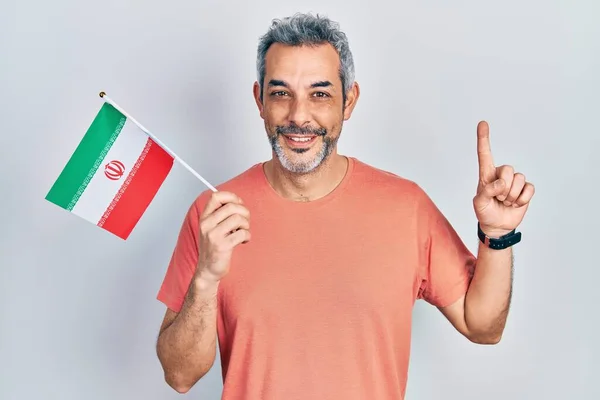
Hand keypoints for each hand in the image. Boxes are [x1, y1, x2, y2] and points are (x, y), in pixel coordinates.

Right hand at [196, 191, 250, 282]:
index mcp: (204, 218)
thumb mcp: (212, 228)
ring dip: (246, 225)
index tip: (238, 204)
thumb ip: (221, 215)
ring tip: (243, 232)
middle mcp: (206, 224)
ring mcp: (213, 235)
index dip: (231, 197)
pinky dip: (247, 236)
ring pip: (238, 218)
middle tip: (245, 221)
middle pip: (231, 206)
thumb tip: (238, 202)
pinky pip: (242, 233)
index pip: (216, 196)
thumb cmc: (214, 247)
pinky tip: (243, 241)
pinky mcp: (222, 246)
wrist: (207, 270)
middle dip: (244, 212)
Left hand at [473, 121, 534, 237]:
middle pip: (508, 169)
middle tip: (498, 198)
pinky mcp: (525, 189)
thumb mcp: (479, 203)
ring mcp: (514, 182)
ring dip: (512, 195)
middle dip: (503, 187)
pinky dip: (522, 199)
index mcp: (486, 175)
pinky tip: (515, 204)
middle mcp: (501, 174)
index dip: (483, 138)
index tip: (482, 123)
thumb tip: (500, 184)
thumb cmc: (485, 212)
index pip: (485, 154)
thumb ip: (486, 192)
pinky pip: (529, 188)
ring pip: (519, 179)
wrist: (497, 226)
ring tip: (505, 202)